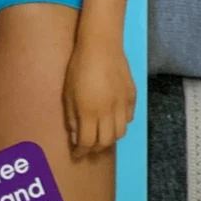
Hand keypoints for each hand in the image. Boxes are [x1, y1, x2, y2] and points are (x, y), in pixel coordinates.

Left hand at [63, 37, 135, 157]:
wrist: (101, 46)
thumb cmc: (78, 67)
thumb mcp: (68, 93)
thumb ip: (72, 117)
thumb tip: (75, 137)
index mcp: (89, 111)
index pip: (87, 142)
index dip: (81, 152)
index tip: (76, 154)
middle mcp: (108, 111)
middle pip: (105, 142)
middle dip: (95, 148)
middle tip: (88, 146)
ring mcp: (122, 104)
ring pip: (120, 133)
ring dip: (109, 138)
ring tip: (101, 134)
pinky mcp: (132, 96)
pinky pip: (129, 118)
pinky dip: (121, 123)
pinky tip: (113, 119)